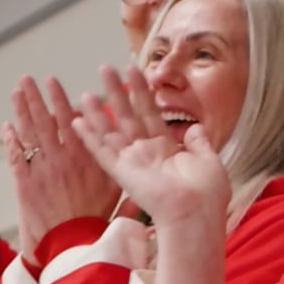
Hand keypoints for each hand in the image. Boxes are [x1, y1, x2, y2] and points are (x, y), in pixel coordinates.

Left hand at [6, 76, 121, 259]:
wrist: (71, 247)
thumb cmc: (96, 224)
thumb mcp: (118, 196)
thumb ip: (122, 174)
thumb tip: (129, 154)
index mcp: (87, 158)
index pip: (73, 121)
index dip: (63, 101)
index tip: (57, 84)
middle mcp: (64, 158)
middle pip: (49, 120)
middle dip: (39, 96)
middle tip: (31, 78)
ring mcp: (42, 169)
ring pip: (30, 132)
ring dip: (23, 109)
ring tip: (18, 90)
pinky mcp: (25, 184)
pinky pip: (16, 156)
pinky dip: (11, 140)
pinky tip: (7, 125)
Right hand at [71, 65, 230, 230]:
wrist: (198, 214)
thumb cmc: (207, 194)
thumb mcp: (207, 160)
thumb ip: (199, 142)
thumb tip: (196, 127)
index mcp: (167, 151)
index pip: (150, 114)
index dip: (142, 92)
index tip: (134, 69)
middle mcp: (146, 155)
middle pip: (128, 117)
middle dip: (117, 92)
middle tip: (105, 68)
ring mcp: (133, 163)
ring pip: (110, 132)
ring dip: (97, 112)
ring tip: (85, 92)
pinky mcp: (122, 173)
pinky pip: (102, 153)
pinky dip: (89, 138)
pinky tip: (76, 122)